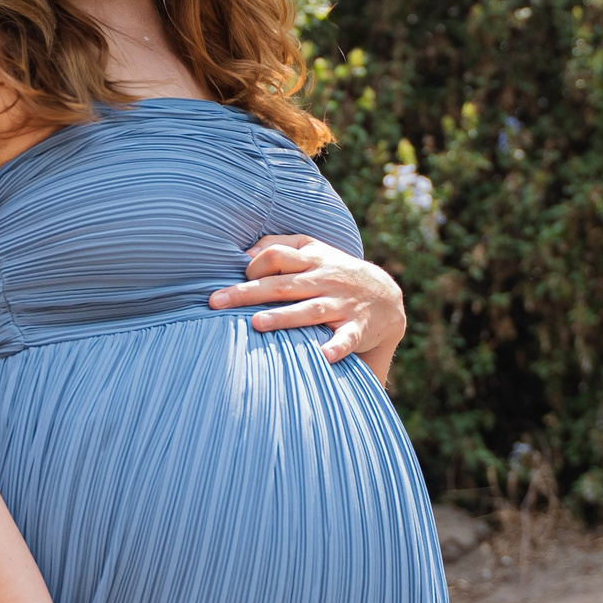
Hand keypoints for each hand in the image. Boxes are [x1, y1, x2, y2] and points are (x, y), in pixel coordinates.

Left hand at [209, 233, 405, 378]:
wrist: (386, 297)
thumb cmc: (335, 272)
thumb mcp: (313, 249)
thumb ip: (280, 245)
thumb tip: (243, 252)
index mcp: (312, 260)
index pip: (277, 256)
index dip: (254, 266)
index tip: (237, 279)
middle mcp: (324, 280)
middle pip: (283, 284)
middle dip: (249, 292)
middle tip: (217, 302)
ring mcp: (341, 304)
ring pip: (310, 310)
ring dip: (284, 317)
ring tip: (257, 324)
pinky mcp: (357, 328)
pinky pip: (347, 338)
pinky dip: (336, 347)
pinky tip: (323, 357)